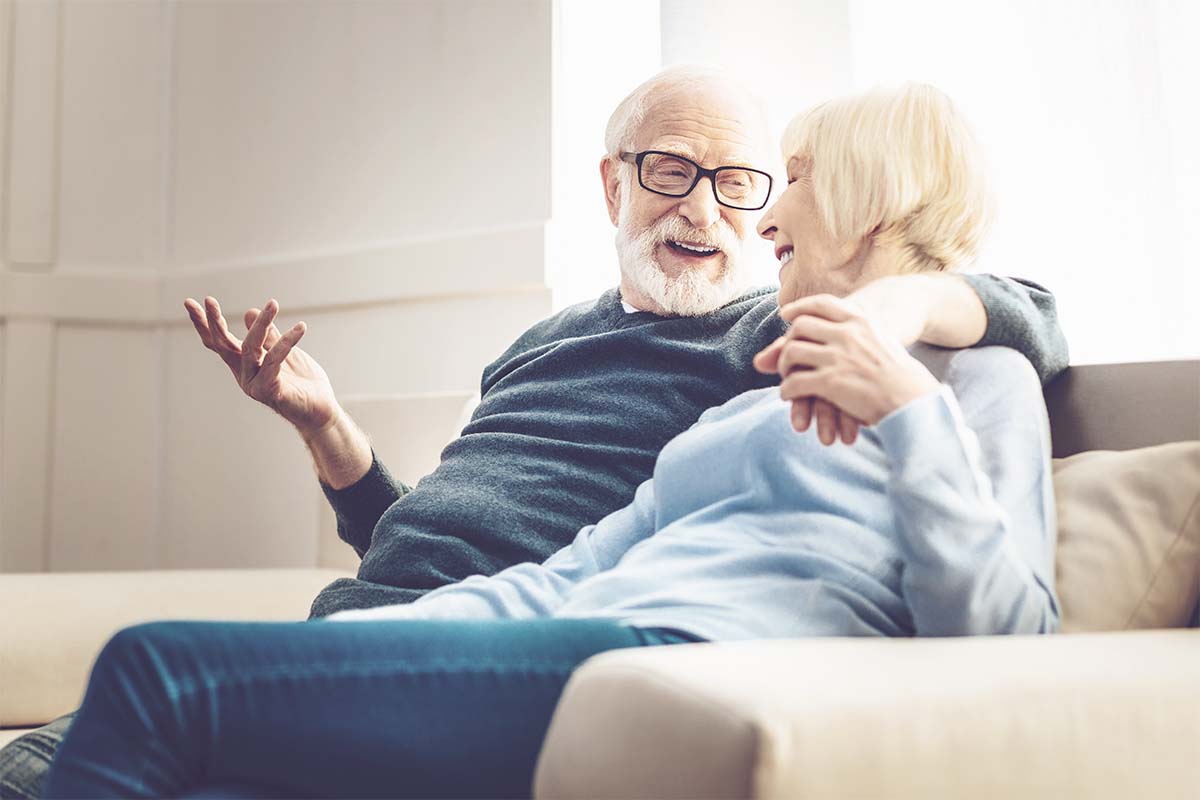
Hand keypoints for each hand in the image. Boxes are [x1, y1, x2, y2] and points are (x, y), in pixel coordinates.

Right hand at [183, 296, 340, 435]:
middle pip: (224, 346)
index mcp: (244, 365)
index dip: (204, 324)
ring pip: (251, 348)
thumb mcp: (283, 351)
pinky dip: (286, 343)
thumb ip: (268, 336)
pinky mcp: (271, 392)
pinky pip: (274, 361)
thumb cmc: (301, 382)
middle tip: (208, 300)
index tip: (189, 302)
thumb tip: (250, 312)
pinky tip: (300, 328)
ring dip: (261, 324)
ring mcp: (255, 385)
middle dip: (214, 322)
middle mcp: (244, 375)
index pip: (219, 343)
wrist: (321, 410)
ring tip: (273, 303)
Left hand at [754, 293, 939, 434]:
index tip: (786, 315)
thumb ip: (857, 335)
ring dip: (783, 366)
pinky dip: (786, 390)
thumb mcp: (882, 343)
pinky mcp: (831, 382)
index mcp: (862, 321)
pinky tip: (789, 396)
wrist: (914, 402)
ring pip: (791, 352)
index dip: (799, 307)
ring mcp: (838, 357)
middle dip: (788, 341)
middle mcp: (848, 334)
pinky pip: (794, 382)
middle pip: (800, 326)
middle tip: (787, 358)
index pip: (822, 303)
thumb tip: (835, 337)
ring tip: (787, 378)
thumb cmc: (903, 378)